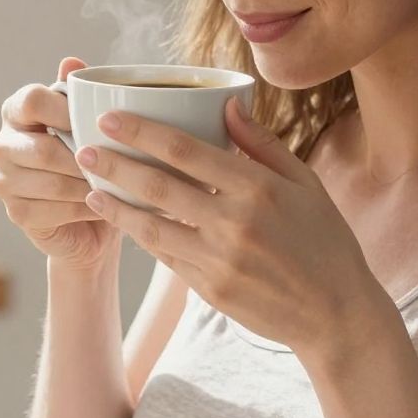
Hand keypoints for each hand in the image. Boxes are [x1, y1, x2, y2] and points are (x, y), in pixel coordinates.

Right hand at [0, 56, 120, 272]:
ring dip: (89, 186)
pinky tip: (101, 206)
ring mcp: (4, 181)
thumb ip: (79, 93)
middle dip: (85, 160)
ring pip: (52, 183)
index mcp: (15, 111)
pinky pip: (54, 211)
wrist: (91, 216)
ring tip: (116, 186)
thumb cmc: (91, 159)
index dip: (66, 111)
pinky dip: (83, 209)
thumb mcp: (89, 122)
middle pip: (43, 150)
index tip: (100, 123)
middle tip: (117, 164)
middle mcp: (1, 144)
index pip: (32, 100)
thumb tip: (71, 62)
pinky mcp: (16, 213)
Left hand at [74, 97, 390, 362]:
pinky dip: (144, 238)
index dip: (141, 133)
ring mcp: (220, 260)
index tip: (112, 119)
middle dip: (115, 166)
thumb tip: (227, 104)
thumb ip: (262, 145)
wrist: (335, 313)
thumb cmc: (324, 242)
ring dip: (117, 207)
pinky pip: (168, 258)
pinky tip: (125, 223)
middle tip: (83, 150)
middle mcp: (235, 222)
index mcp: (258, 187)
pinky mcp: (211, 290)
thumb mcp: (305, 184)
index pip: (185, 150)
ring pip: (153, 227)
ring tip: (90, 190)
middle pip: (158, 186)